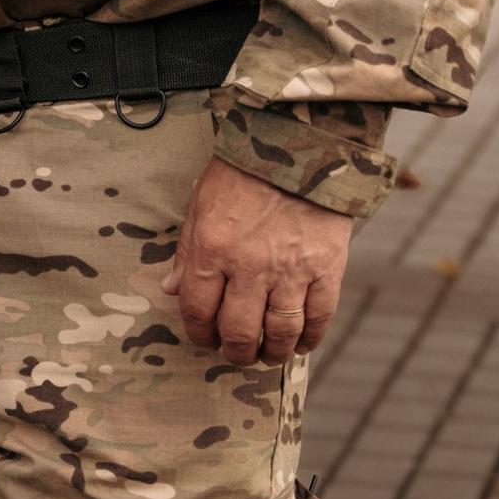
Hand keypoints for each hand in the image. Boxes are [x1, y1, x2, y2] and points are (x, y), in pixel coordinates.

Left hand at [162, 158, 351, 368]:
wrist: (300, 144)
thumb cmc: (243, 171)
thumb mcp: (201, 202)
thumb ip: (186, 250)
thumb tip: (171, 290)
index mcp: (212, 248)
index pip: (197, 310)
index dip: (198, 333)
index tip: (204, 338)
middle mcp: (249, 265)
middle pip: (238, 330)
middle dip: (234, 351)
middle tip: (237, 353)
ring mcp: (291, 269)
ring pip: (280, 332)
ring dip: (271, 352)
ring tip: (267, 354)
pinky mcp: (327, 267)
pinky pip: (319, 316)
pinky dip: (311, 338)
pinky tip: (301, 344)